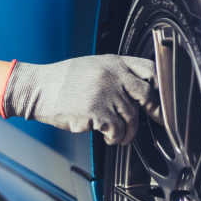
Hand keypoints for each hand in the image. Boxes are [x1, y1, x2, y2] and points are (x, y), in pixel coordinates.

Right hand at [1, 55, 161, 144]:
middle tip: (155, 120)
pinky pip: (116, 130)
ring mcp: (106, 94)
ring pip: (131, 117)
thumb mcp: (91, 66)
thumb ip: (115, 74)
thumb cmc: (61, 81)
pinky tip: (108, 137)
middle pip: (146, 95)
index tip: (162, 99)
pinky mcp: (97, 112)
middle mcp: (113, 76)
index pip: (149, 70)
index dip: (161, 86)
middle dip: (154, 112)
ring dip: (128, 131)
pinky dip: (115, 137)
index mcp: (113, 62)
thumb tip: (136, 91)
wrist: (37, 89)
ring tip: (120, 135)